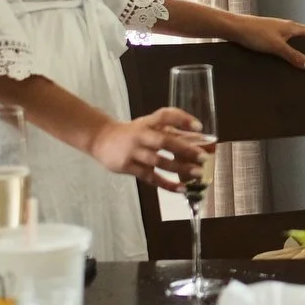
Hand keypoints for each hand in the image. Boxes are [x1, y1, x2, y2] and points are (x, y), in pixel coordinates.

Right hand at [90, 107, 205, 192]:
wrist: (100, 139)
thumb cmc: (132, 133)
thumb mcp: (147, 125)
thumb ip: (168, 130)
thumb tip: (198, 137)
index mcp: (147, 123)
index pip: (165, 115)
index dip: (182, 119)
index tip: (199, 127)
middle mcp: (140, 136)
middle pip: (164, 141)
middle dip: (185, 149)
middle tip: (204, 157)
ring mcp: (133, 152)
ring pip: (158, 162)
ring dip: (179, 168)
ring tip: (198, 174)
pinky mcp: (128, 167)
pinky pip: (150, 177)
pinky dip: (166, 184)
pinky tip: (181, 188)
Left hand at [227, 13, 304, 68]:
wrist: (234, 29)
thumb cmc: (255, 33)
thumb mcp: (278, 47)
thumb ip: (294, 56)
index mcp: (291, 27)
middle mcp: (284, 27)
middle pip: (300, 38)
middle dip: (303, 50)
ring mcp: (274, 31)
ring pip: (288, 42)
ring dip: (290, 52)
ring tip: (291, 66)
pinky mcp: (264, 36)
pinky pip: (277, 45)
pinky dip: (279, 52)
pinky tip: (275, 61)